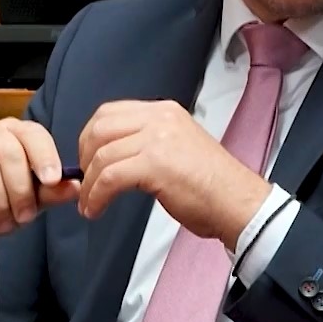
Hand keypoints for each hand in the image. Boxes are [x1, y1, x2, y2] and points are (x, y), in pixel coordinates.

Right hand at [0, 117, 81, 260]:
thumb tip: (75, 186)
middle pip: (10, 151)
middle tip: (23, 217)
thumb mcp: (29, 203)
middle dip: (20, 190)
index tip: (52, 180)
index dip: (44, 155)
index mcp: (13, 133)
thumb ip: (50, 193)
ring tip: (1, 222)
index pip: (32, 133)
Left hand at [78, 100, 271, 247]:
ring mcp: (158, 139)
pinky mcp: (155, 163)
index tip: (87, 159)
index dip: (90, 136)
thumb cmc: (212, 186)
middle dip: (84, 156)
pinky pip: (109, 177)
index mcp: (164, 112)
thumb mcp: (177, 147)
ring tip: (90, 203)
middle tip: (85, 180)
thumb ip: (148, 142)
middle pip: (100, 128)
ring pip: (102, 155)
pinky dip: (96, 195)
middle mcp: (160, 119)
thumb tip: (113, 154)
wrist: (238, 203)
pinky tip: (96, 209)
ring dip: (89, 184)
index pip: (111, 112)